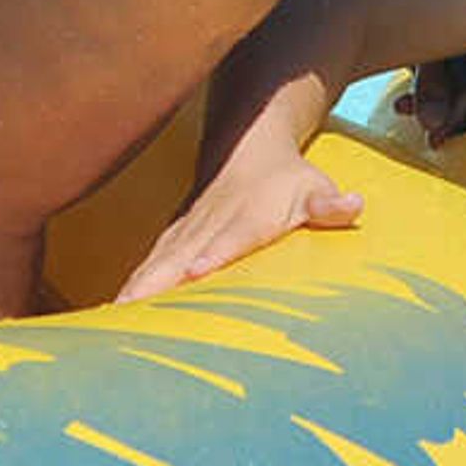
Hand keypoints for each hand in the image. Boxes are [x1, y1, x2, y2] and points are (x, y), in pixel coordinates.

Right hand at [116, 153, 359, 300]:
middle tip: (130, 314)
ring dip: (136, 288)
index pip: (230, 238)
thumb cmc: (288, 179)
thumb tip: (353, 205)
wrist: (249, 145)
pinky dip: (133, 285)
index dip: (214, 254)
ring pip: (159, 261)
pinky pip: (151, 262)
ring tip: (112, 320)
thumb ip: (328, 205)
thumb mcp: (315, 188)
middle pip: (180, 255)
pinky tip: (115, 310)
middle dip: (156, 283)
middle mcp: (212, 223)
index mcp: (248, 216)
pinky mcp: (176, 237)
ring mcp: (189, 230)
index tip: (196, 271)